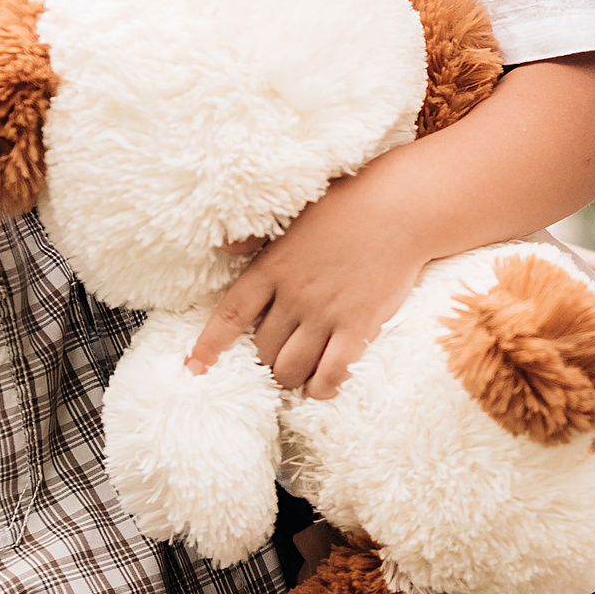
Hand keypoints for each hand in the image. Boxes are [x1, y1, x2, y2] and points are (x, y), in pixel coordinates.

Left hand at [184, 169, 432, 397]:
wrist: (400, 208)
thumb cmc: (348, 205)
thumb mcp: (293, 214)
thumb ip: (257, 237)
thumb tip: (225, 246)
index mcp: (273, 266)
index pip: (230, 314)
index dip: (209, 346)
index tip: (194, 367)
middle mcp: (294, 294)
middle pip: (262, 350)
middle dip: (262, 362)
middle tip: (273, 359)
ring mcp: (326, 313)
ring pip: (290, 369)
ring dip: (289, 378)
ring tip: (296, 374)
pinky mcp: (358, 327)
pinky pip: (331, 374)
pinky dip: (322, 388)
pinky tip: (322, 386)